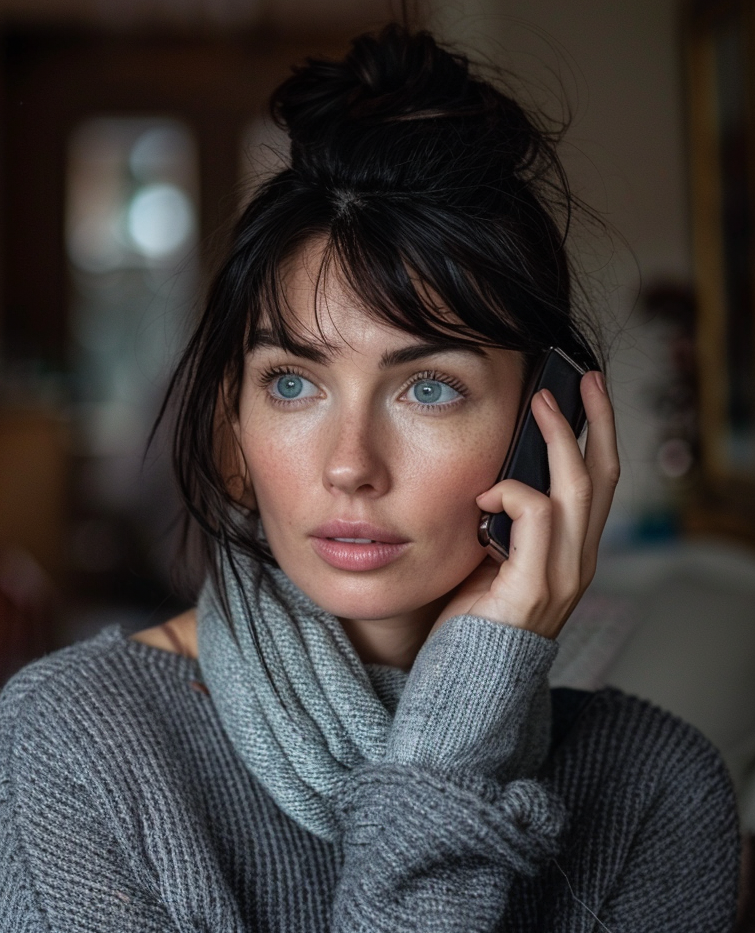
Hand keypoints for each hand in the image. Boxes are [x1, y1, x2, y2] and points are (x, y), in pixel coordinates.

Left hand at [432, 371, 619, 639]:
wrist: (463, 683)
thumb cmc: (469, 618)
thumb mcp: (491, 557)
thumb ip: (501, 522)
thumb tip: (490, 474)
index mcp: (570, 554)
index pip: (599, 485)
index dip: (597, 436)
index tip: (585, 393)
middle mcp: (576, 563)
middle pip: (601, 478)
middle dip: (593, 422)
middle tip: (579, 379)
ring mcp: (561, 578)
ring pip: (577, 489)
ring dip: (558, 439)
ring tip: (540, 405)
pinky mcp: (533, 589)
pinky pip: (537, 518)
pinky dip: (514, 492)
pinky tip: (487, 490)